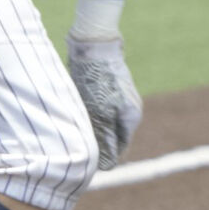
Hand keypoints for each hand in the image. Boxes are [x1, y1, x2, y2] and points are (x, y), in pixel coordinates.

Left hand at [67, 33, 142, 169]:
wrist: (94, 44)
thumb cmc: (97, 79)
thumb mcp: (100, 112)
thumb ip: (106, 138)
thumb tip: (108, 165)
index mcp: (132, 117)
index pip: (120, 149)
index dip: (104, 158)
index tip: (86, 161)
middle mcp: (130, 110)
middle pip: (114, 137)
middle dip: (98, 144)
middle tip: (78, 148)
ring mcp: (122, 99)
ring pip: (107, 124)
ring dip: (94, 130)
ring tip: (76, 131)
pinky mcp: (111, 90)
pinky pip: (102, 111)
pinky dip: (91, 116)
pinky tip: (78, 114)